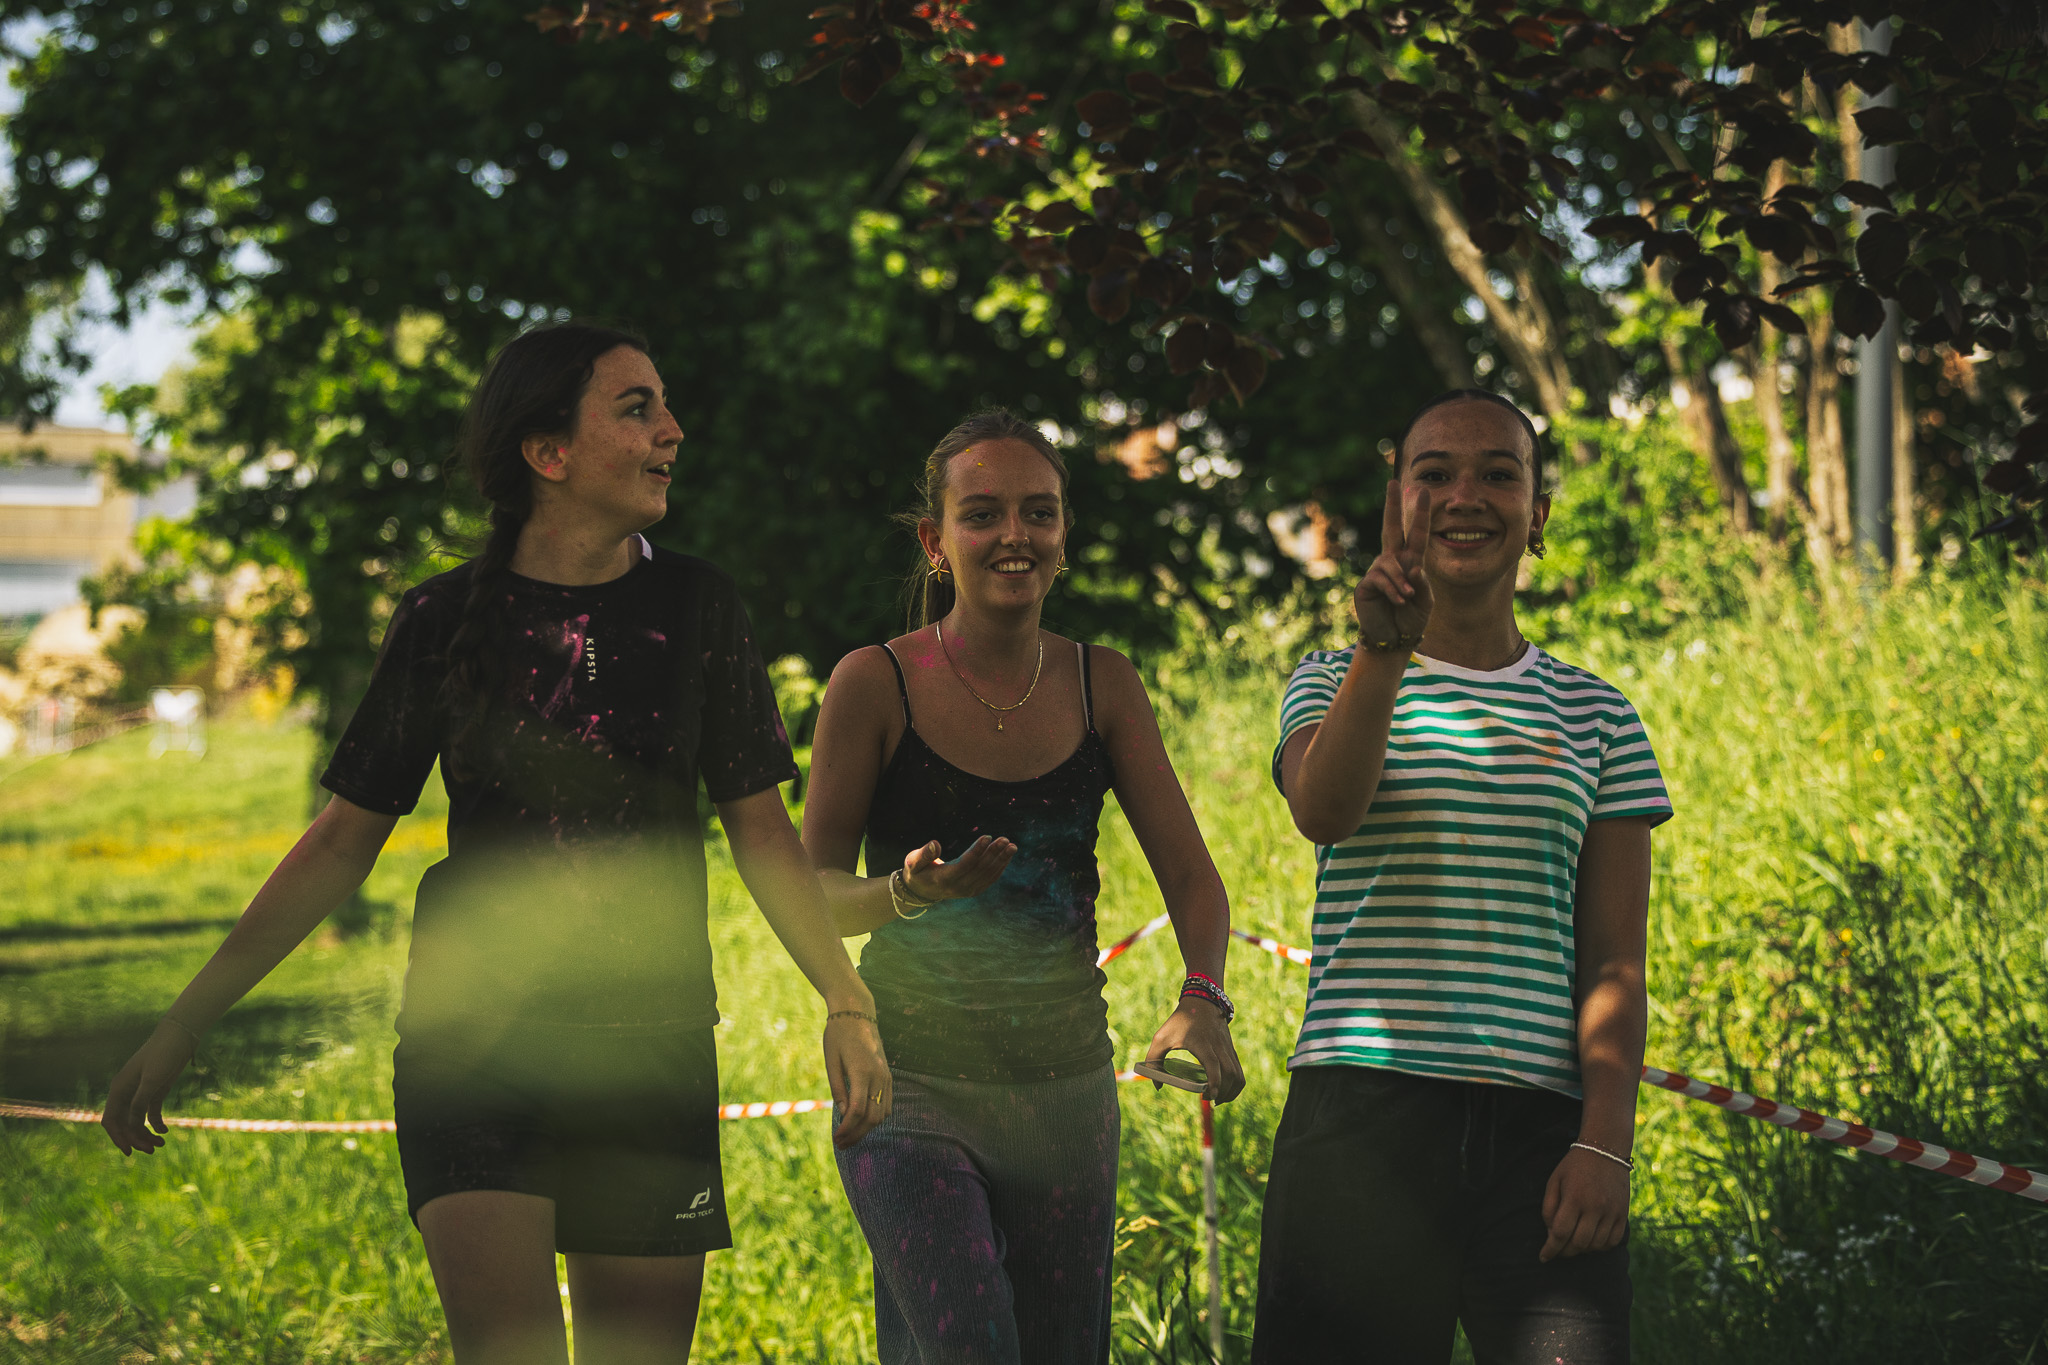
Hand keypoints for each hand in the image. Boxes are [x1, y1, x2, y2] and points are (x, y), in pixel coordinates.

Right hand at [102, 1019, 197, 1155]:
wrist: (179, 1036)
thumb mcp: (151, 1079)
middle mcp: (127, 1092)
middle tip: (152, 1150)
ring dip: (146, 1134)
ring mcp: (141, 1092)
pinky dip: (156, 1124)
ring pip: (138, 1120)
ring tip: (160, 1144)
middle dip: (135, 1138)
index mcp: (119, 1089)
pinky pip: (151, 1112)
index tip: (129, 1152)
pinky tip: (164, 1132)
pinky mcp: (156, 1090)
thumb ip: (140, 1102)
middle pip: (125, 1123)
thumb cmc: (163, 1054)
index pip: (111, 1120)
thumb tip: (132, 1125)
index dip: (117, 1137)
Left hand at [823, 1011, 892, 1148]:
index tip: (835, 1138)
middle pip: (872, 1117)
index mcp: (862, 1072)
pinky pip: (887, 1103)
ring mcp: (886, 1076)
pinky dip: (876, 1117)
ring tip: (849, 1135)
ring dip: (867, 1128)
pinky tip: (862, 1122)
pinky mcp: (888, 1076)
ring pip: (882, 1113)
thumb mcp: (831, 1061)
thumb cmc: (838, 1035)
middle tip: (841, 1144)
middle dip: (857, 1134)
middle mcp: (878, 1076)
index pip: (857, 1111)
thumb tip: (844, 1115)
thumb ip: (839, 1089)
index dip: (847, 1129)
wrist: (857, 1013)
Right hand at [901, 835, 1013, 903]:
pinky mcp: (974, 890)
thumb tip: (935, 843)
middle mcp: (958, 887)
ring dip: (1001, 859)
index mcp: (944, 879)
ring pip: (988, 874)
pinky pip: (990, 879)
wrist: (922, 891)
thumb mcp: (913, 862)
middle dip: (993, 853)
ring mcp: (967, 890)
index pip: (964, 864)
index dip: (977, 851)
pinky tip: (1007, 855)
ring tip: (1011, 846)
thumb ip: (923, 854)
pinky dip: (1000, 867)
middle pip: (980, 869)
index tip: (988, 836)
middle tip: (1004, 839)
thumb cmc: (917, 871)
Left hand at [1143, 997, 1244, 1103]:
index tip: (1209, 1095)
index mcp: (1202, 1044)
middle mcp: (1218, 1047)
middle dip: (1223, 1093)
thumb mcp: (1161, 1037)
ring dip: (1232, 1091)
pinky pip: (1239, 1071)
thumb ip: (1153, 1060)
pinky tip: (1225, 1091)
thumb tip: (1157, 1085)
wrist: (1202, 1001)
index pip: (1214, 1066)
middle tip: (1210, 1100)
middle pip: (1230, 1074)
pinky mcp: (1231, 1050)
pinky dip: (1236, 1084)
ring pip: (1238, 1075)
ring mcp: (1227, 1048)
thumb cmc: (1179, 1021)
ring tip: (1219, 1099)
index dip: (1215, 1083)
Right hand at [1355, 482, 1432, 649]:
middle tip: (1393, 482)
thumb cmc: (1411, 619)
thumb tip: (1412, 567)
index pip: (1416, 534)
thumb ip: (1423, 584)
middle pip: (1391, 527)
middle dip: (1393, 505)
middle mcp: (1393, 562)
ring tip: (1407, 598)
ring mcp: (1378, 572)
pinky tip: (1397, 602)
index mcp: (1411, 562)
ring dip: (1401, 581)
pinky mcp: (1367, 584)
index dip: (1420, 513)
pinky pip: (1381, 579)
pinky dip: (1393, 591)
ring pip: (1390, 562)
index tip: (1423, 491)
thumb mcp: (1426, 602)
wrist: (1394, 638)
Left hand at [1539, 1146, 1630, 1260]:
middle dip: (1565, 1252)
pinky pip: (1613, 1241)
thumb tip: (1550, 1233)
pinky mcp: (1623, 1213)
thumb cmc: (1574, 1166)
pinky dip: (1601, 1247)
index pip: (1560, 1233)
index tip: (1543, 1257)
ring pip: (1596, 1245)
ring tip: (1573, 1244)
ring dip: (1582, 1250)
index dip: (1550, 1249)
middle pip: (1578, 1243)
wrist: (1605, 1150)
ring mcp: (1611, 1211)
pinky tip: (1591, 1241)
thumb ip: (1549, 1207)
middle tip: (1558, 1251)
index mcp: (1574, 1198)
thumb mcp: (1554, 1180)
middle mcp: (1595, 1207)